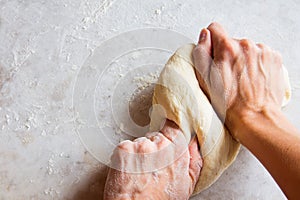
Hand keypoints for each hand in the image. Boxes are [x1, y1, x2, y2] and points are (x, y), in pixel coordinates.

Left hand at [103, 120, 201, 199]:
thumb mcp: (186, 184)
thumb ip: (195, 160)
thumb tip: (195, 142)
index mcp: (177, 149)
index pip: (173, 126)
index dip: (168, 133)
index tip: (166, 139)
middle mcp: (159, 144)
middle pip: (155, 136)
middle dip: (153, 148)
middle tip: (152, 166)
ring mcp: (140, 145)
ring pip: (140, 141)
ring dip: (139, 152)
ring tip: (140, 171)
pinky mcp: (124, 149)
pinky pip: (126, 146)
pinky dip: (126, 156)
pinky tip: (130, 170)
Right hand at [193, 22, 284, 138]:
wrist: (255, 117)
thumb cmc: (229, 103)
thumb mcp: (204, 79)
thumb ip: (201, 52)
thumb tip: (204, 36)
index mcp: (227, 49)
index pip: (214, 28)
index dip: (211, 42)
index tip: (213, 54)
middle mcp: (247, 45)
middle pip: (231, 41)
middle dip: (227, 54)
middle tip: (227, 75)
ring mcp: (262, 51)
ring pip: (246, 48)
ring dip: (242, 59)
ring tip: (240, 79)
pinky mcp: (273, 58)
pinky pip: (259, 54)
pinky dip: (255, 63)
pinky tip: (251, 78)